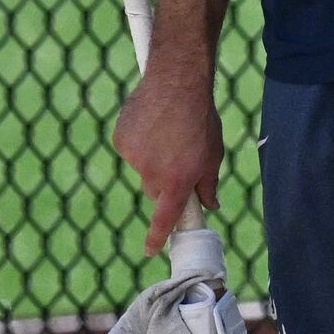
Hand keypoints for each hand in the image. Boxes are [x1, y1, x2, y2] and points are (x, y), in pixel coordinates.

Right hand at [109, 76, 223, 256]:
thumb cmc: (201, 118)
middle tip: (177, 156)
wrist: (177, 82)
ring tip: (166, 131)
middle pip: (154, 190)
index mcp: (177, 182)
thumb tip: (211, 205)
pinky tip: (150, 122)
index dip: (157, 237)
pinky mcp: (121, 140)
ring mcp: (134, 158)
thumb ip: (208, 184)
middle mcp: (152, 174)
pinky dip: (138, 141)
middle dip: (164, 180)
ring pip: (142, 167)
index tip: (150, 251)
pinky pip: (130, 149)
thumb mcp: (213, 154)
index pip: (165, 218)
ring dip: (152, 157)